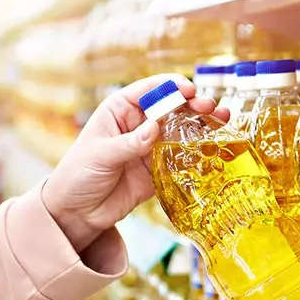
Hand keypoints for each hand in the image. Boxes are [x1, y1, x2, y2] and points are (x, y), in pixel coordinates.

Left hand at [43, 74, 229, 251]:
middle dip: (193, 104)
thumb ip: (130, 142)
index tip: (189, 90)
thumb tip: (154, 128)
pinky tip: (214, 147)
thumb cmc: (78, 175)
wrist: (77, 213)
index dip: (171, 87)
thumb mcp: (101, 155)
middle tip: (210, 107)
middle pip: (171, 108)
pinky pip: (181, 158)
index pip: (149, 90)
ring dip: (201, 125)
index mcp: (120, 110)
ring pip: (181, 131)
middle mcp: (138, 125)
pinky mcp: (158, 169)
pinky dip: (198, 152)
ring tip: (221, 120)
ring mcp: (150, 147)